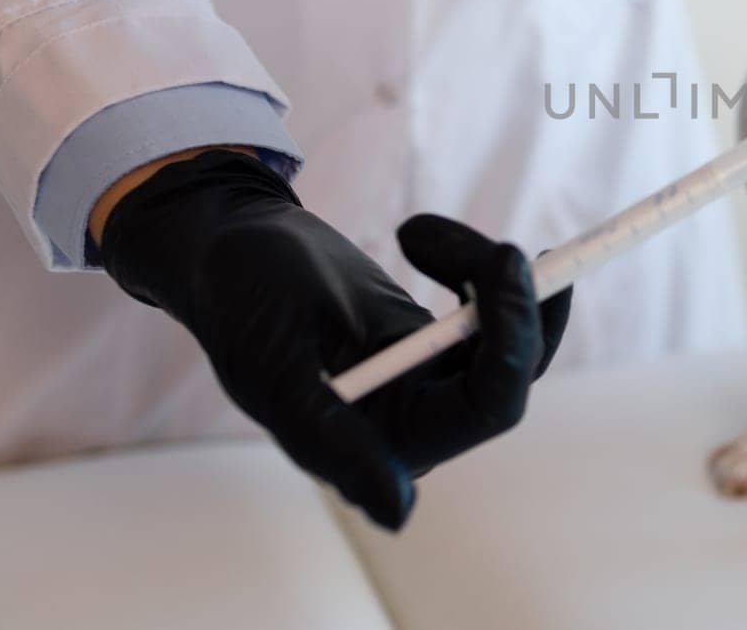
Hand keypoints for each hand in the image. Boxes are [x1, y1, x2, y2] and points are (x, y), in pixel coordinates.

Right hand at [95, 150, 570, 528]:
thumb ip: (329, 439)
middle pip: (512, 375)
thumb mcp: (275, 363)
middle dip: (516, 306)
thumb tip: (398, 511)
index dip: (512, 338)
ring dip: (487, 275)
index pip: (486, 407)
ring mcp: (427, 382)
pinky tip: (420, 237)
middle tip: (507, 248)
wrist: (229, 246)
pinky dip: (472, 266)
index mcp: (376, 440)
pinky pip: (490, 313)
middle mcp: (410, 422)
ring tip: (416, 234)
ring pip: (509, 339)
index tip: (506, 258)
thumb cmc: (240, 295)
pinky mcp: (433, 345)